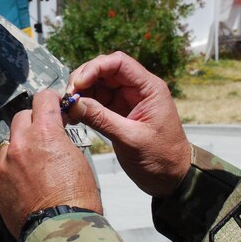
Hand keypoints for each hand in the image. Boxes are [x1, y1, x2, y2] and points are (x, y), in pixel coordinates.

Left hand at [0, 90, 102, 236]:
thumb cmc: (79, 198)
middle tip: (44, 136)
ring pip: (8, 144)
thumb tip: (55, 135)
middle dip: (33, 123)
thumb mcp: (78, 159)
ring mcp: (4, 164)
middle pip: (21, 118)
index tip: (53, 105)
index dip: (50, 100)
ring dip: (19, 149)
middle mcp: (20, 144)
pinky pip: (1, 169)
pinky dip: (11, 173)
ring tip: (33, 167)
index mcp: (45, 133)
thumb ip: (61, 140)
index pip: (42, 99)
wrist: (62, 230)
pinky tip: (24, 187)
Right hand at [66, 52, 190, 196]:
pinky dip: (84, 104)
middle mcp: (137, 89)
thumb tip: (74, 104)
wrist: (172, 178)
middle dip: (84, 79)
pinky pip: (97, 100)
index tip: (78, 84)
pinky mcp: (118, 112)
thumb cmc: (162, 158)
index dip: (95, 68)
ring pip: (98, 84)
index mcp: (149, 88)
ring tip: (69, 108)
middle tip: (68, 97)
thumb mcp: (130, 139)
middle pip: (105, 70)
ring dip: (81, 92)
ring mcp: (127, 99)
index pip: (118, 63)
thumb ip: (102, 119)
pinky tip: (74, 115)